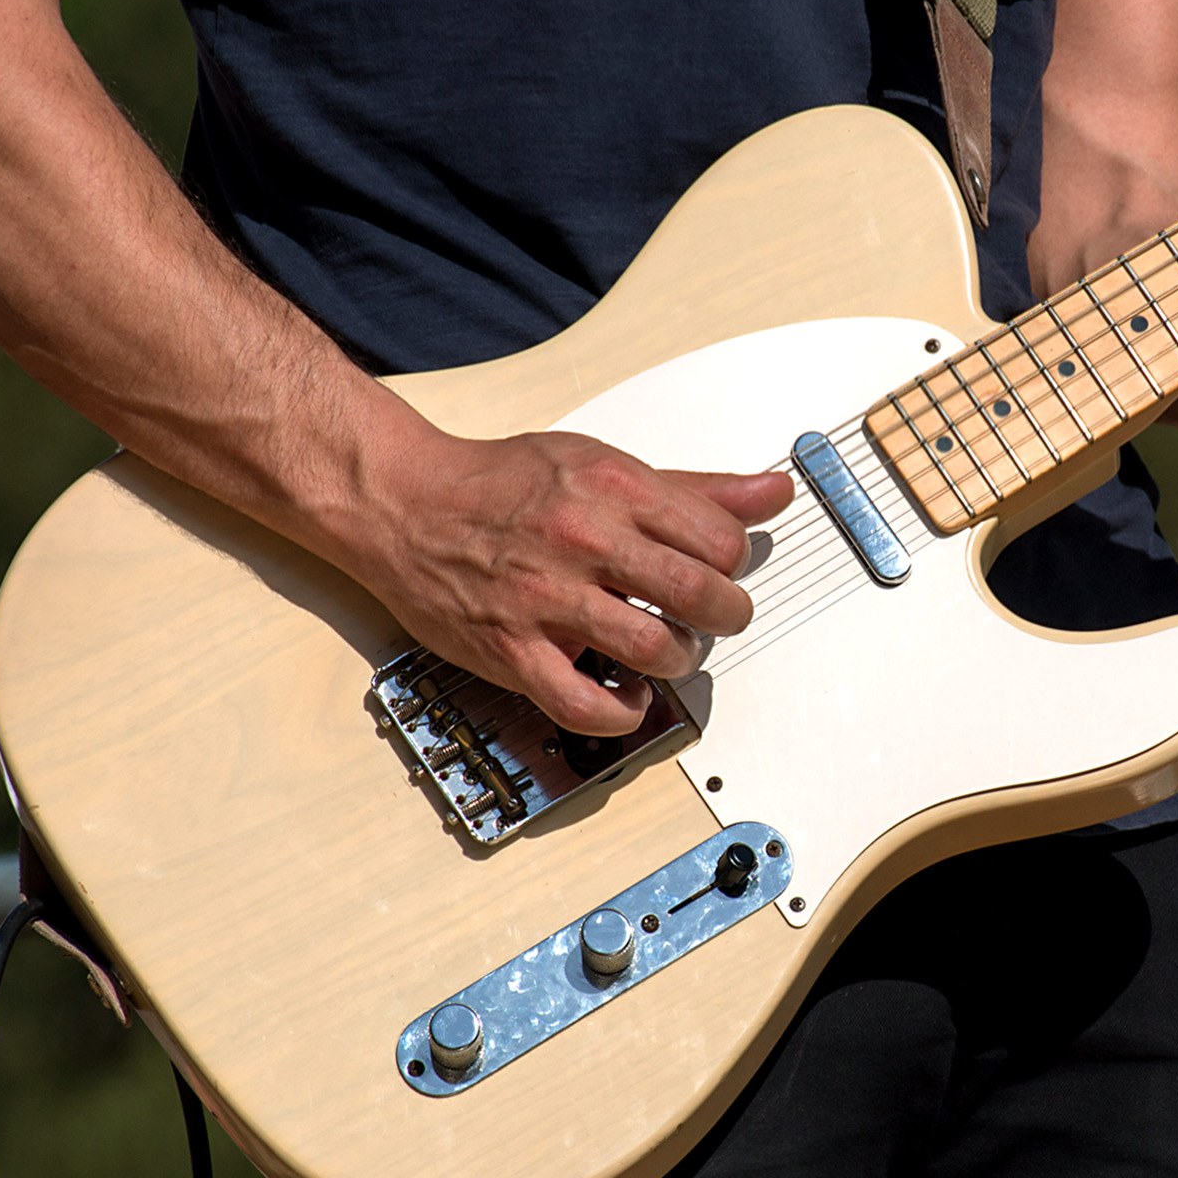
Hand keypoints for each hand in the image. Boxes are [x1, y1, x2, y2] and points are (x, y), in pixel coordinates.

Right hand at [336, 417, 792, 736]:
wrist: (406, 504)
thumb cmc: (501, 486)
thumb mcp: (603, 465)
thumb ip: (693, 489)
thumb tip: (771, 492)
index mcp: (612, 490)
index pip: (720, 541)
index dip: (732, 564)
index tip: (719, 572)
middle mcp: (583, 541)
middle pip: (698, 596)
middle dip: (723, 616)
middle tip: (711, 617)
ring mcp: (546, 600)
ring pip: (655, 650)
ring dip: (678, 660)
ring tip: (668, 651)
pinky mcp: (513, 650)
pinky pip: (586, 704)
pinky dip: (622, 711)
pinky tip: (628, 695)